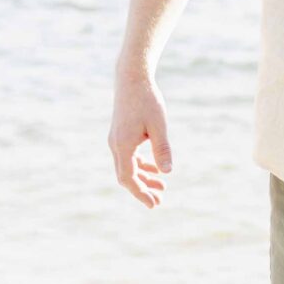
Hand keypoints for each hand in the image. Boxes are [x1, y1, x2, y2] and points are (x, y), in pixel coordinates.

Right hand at [110, 74, 172, 206]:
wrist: (132, 79)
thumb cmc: (147, 100)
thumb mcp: (158, 126)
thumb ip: (162, 149)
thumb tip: (167, 172)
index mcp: (123, 146)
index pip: (128, 178)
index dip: (140, 193)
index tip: (153, 204)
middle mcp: (116, 145)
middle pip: (126, 176)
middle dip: (142, 190)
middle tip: (159, 201)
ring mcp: (116, 140)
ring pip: (128, 167)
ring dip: (143, 178)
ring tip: (161, 186)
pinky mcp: (121, 135)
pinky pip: (129, 157)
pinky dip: (141, 166)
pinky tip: (155, 169)